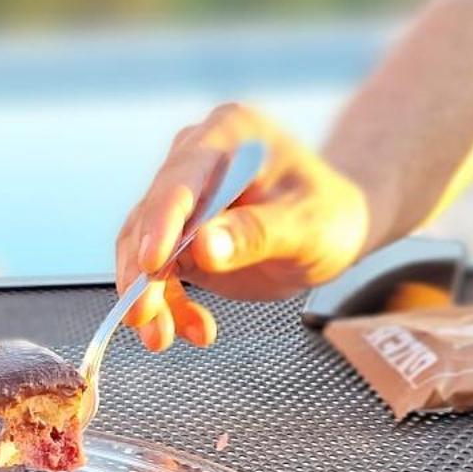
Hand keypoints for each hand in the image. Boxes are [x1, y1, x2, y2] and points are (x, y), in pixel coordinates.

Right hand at [116, 103, 370, 350]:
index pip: (182, 179)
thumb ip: (256, 234)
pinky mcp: (179, 236)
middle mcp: (194, 158)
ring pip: (143, 247)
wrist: (330, 230)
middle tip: (142, 317)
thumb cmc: (327, 215)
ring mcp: (183, 198)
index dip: (161, 223)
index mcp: (227, 134)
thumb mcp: (306, 226)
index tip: (151, 264)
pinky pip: (157, 272)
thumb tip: (203, 247)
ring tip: (161, 338)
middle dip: (144, 273)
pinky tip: (194, 330)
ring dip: (148, 297)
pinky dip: (168, 306)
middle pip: (151, 216)